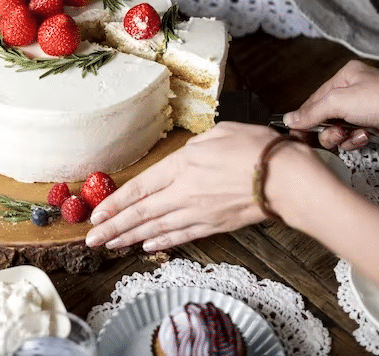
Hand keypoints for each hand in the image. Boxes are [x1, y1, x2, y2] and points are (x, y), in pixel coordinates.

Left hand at [85, 123, 284, 252]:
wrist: (286, 178)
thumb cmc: (256, 149)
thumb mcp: (219, 133)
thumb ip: (195, 147)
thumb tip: (186, 156)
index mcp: (182, 165)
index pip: (139, 187)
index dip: (115, 203)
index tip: (96, 214)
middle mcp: (184, 193)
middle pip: (140, 213)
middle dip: (113, 227)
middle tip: (92, 239)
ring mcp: (199, 212)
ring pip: (156, 227)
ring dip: (130, 237)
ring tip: (110, 245)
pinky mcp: (215, 225)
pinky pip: (181, 235)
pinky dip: (161, 241)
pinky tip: (147, 244)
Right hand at [284, 60, 378, 150]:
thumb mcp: (338, 102)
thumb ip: (312, 112)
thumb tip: (292, 119)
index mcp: (344, 78)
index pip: (314, 100)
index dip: (305, 117)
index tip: (296, 133)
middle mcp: (355, 92)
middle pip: (325, 117)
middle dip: (328, 129)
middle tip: (333, 134)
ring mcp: (366, 110)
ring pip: (339, 130)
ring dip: (342, 137)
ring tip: (353, 134)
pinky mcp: (376, 127)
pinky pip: (354, 138)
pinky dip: (357, 140)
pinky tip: (366, 137)